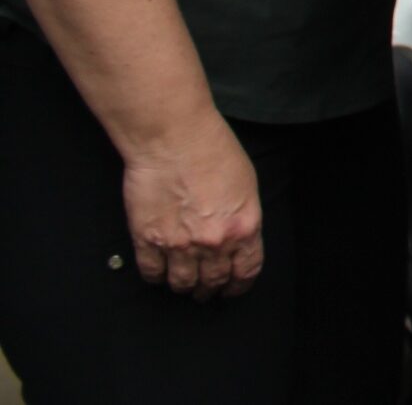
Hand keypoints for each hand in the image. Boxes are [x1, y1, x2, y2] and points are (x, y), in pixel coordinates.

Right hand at [123, 118, 263, 299]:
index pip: (247, 271)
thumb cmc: (213, 151)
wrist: (174, 139)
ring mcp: (179, 244)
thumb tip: (237, 239)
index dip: (239, 285)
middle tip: (206, 290)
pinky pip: (152, 273)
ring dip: (184, 286)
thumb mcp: (246, 185)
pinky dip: (157, 277)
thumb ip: (242, 217)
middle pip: (213, 281)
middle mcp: (214, 242)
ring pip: (182, 283)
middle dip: (211, 289)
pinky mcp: (148, 240)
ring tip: (184, 283)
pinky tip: (160, 271)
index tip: (233, 288)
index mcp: (244, 227)